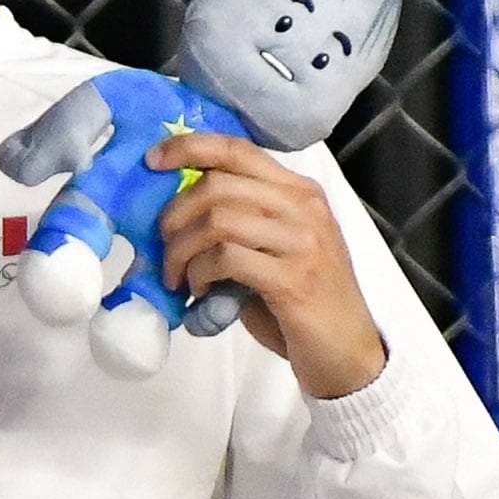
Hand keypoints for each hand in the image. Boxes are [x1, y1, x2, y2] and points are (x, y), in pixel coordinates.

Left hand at [154, 136, 385, 399]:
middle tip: (164, 249)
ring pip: (216, 221)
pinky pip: (225, 259)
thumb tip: (176, 215)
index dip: (189, 148)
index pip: (238, 150)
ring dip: (181, 251)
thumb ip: (240, 221)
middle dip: (174, 217)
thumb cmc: (302, 300)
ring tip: (180, 277)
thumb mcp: (273, 248)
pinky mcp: (293, 278)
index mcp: (299, 192)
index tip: (153, 161)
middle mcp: (304, 207)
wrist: (345, 350)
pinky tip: (200, 292)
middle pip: (217, 185)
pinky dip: (199, 274)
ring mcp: (302, 241)